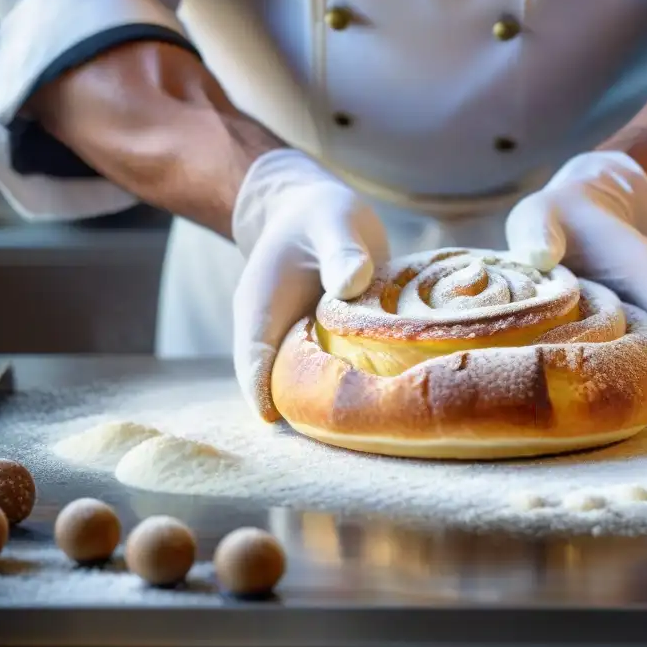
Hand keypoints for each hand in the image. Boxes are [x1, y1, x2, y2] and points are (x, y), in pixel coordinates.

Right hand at [232, 149, 388, 420]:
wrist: (316, 214)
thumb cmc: (320, 214)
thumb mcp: (332, 221)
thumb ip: (341, 249)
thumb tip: (352, 283)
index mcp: (262, 308)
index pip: (254, 360)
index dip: (264, 392)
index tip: (280, 419)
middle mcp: (278, 334)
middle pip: (281, 387)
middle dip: (308, 413)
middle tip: (348, 432)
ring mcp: (303, 344)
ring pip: (312, 387)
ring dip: (337, 404)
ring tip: (375, 423)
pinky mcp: (331, 347)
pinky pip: (340, 376)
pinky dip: (360, 387)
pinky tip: (392, 400)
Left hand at [505, 151, 646, 384]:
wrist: (568, 218)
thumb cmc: (556, 216)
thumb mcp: (542, 215)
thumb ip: (540, 231)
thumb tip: (540, 257)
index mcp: (640, 269)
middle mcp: (646, 300)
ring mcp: (632, 322)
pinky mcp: (612, 338)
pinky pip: (626, 364)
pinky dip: (625, 389)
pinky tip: (616, 424)